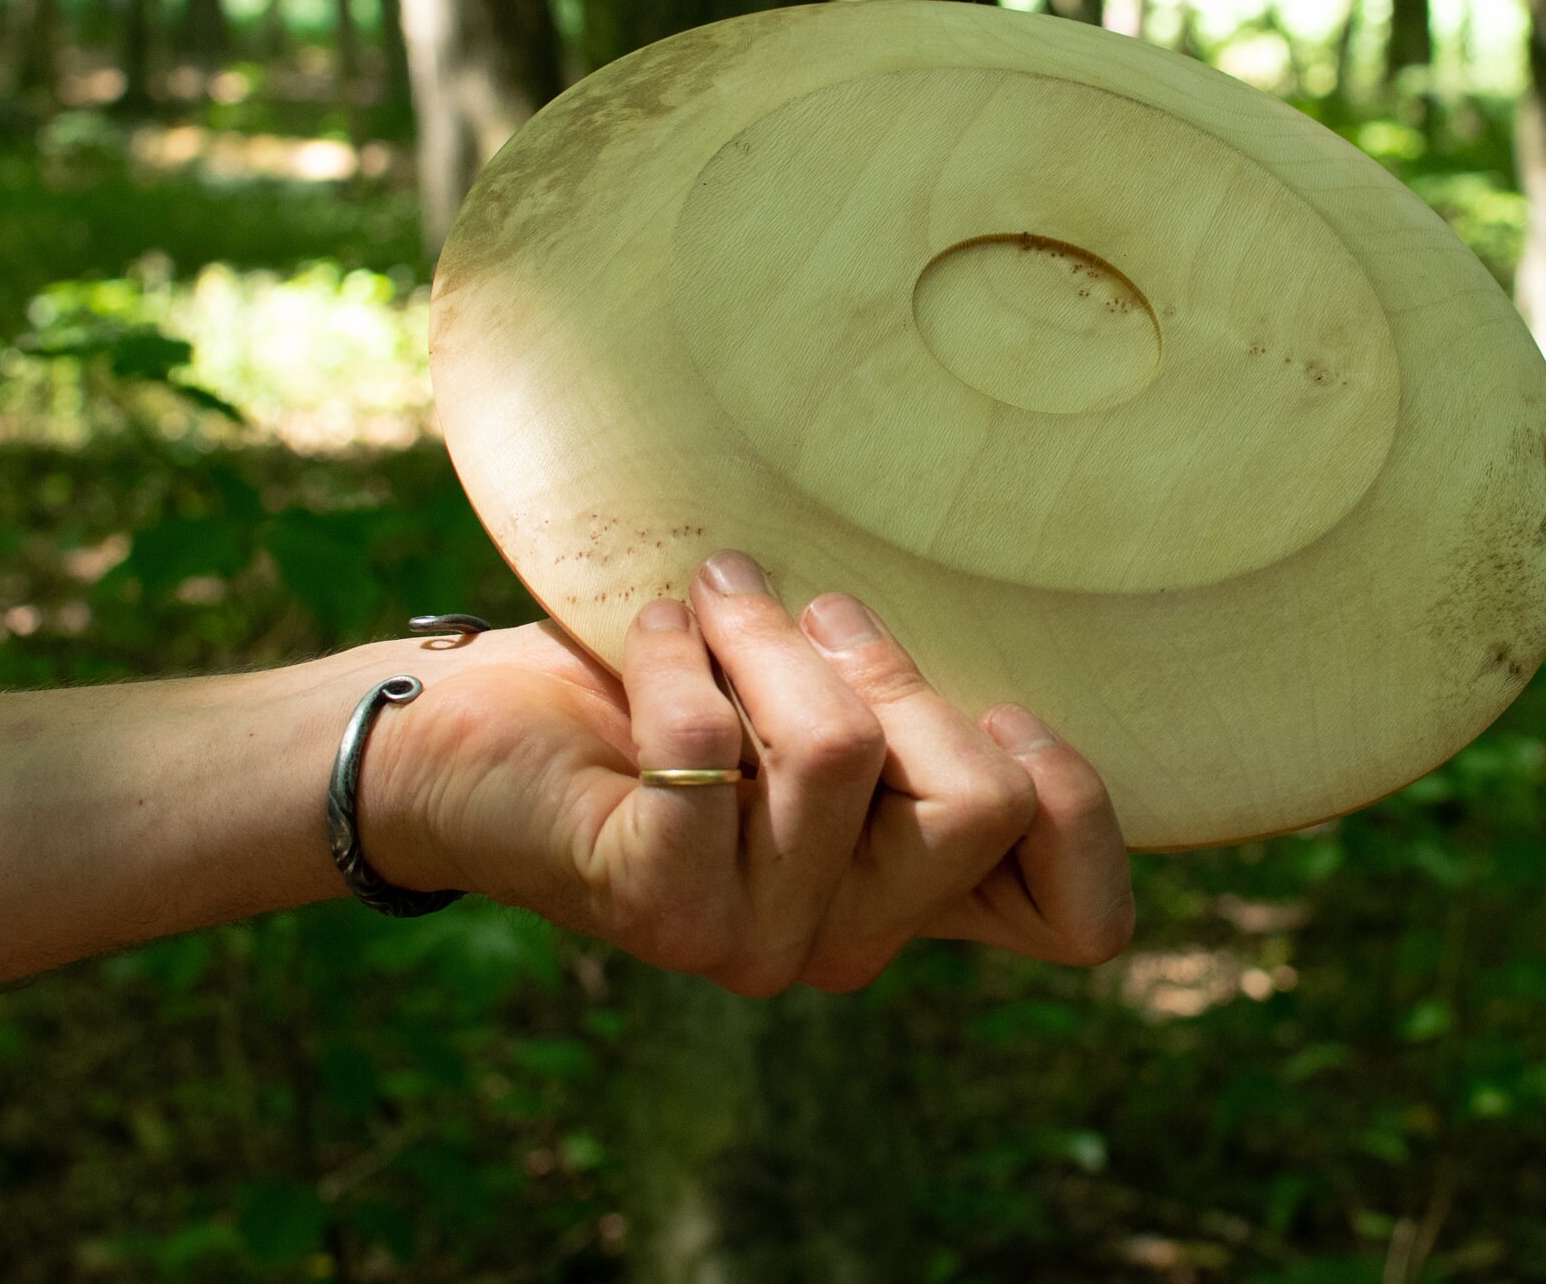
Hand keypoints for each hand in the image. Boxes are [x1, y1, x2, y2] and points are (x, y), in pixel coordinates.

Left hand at [357, 553, 1133, 993]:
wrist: (462, 735)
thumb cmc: (656, 686)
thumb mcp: (815, 684)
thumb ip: (907, 696)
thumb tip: (1012, 640)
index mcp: (913, 892)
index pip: (1082, 925)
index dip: (1080, 811)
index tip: (1000, 704)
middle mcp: (849, 942)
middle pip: (979, 802)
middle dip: (889, 664)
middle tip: (806, 616)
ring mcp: (757, 942)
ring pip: (843, 752)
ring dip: (767, 636)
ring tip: (714, 604)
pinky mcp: (662, 907)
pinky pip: (713, 743)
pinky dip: (676, 650)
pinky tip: (645, 637)